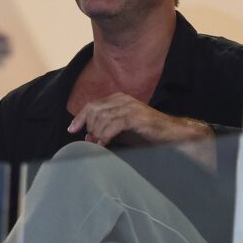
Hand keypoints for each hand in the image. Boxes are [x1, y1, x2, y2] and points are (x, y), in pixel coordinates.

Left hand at [68, 92, 211, 146]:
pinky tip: (104, 144)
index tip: (72, 129)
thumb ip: (105, 131)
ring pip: (102, 117)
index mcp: (118, 99)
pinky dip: (106, 135)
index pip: (92, 105)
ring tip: (99, 144)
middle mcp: (123, 99)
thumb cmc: (146, 133)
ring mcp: (130, 107)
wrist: (171, 134)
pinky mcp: (136, 117)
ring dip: (97, 133)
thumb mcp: (121, 131)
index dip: (80, 117)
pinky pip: (114, 124)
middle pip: (94, 110)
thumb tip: (88, 137)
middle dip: (90, 127)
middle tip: (93, 140)